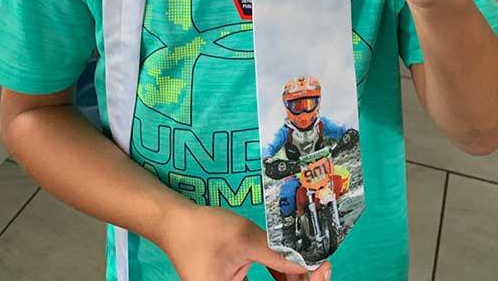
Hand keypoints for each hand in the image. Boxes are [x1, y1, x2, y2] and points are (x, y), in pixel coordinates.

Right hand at [157, 200, 330, 280]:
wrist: (175, 223)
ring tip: (307, 259)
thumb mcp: (244, 239)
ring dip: (292, 279)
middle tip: (319, 262)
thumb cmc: (204, 231)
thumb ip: (277, 253)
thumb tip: (311, 262)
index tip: (321, 269)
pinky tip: (290, 261)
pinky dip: (279, 274)